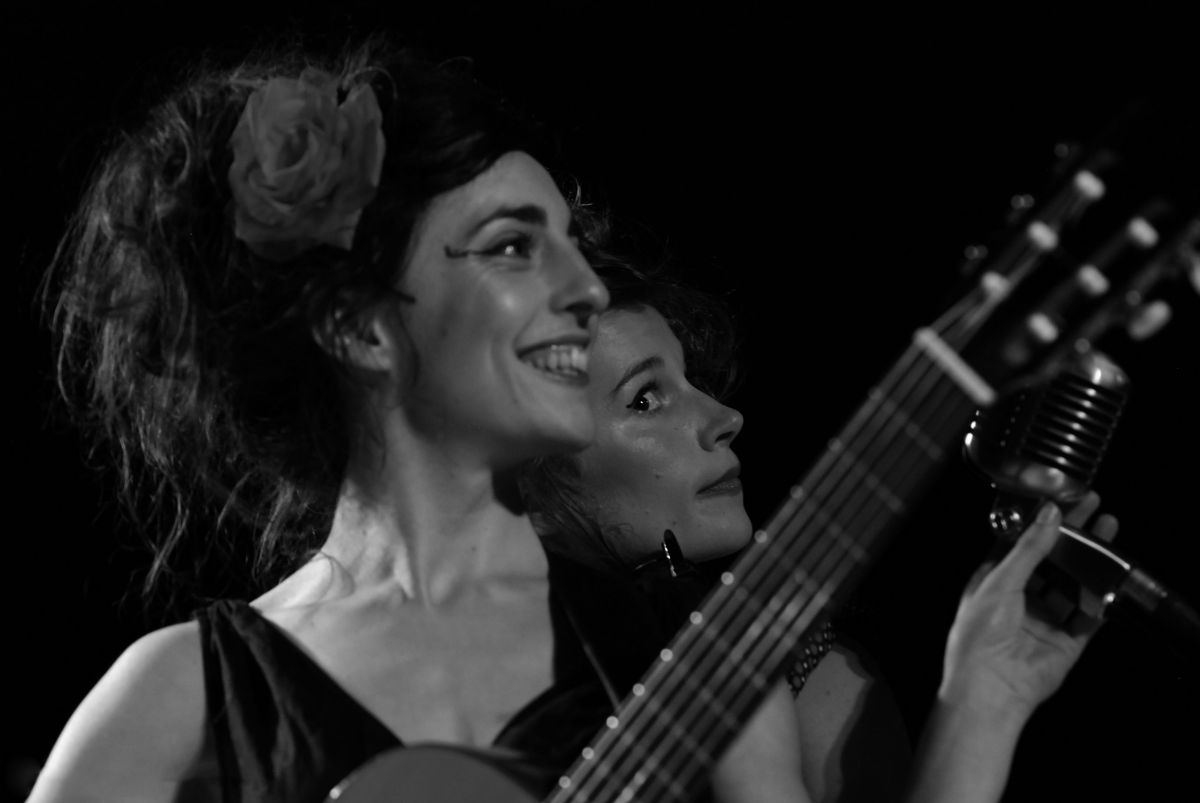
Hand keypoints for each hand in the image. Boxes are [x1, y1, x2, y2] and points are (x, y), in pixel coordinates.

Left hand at [939, 492, 1118, 718]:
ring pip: (1073, 585)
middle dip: (1074, 538)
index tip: (1065, 501)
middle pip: (1054, 561)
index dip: (1044, 523)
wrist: (989, 686)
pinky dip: (1097, 603)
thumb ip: (1028, 548)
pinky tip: (1108, 583)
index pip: (1024, 543)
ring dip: (1090, 564)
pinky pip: (1087, 618)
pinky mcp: (1065, 641)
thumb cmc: (978, 635)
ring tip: (1109, 539)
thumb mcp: (1000, 580)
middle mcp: (1021, 597)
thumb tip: (1049, 514)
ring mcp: (1044, 618)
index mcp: (995, 580)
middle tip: (1095, 511)